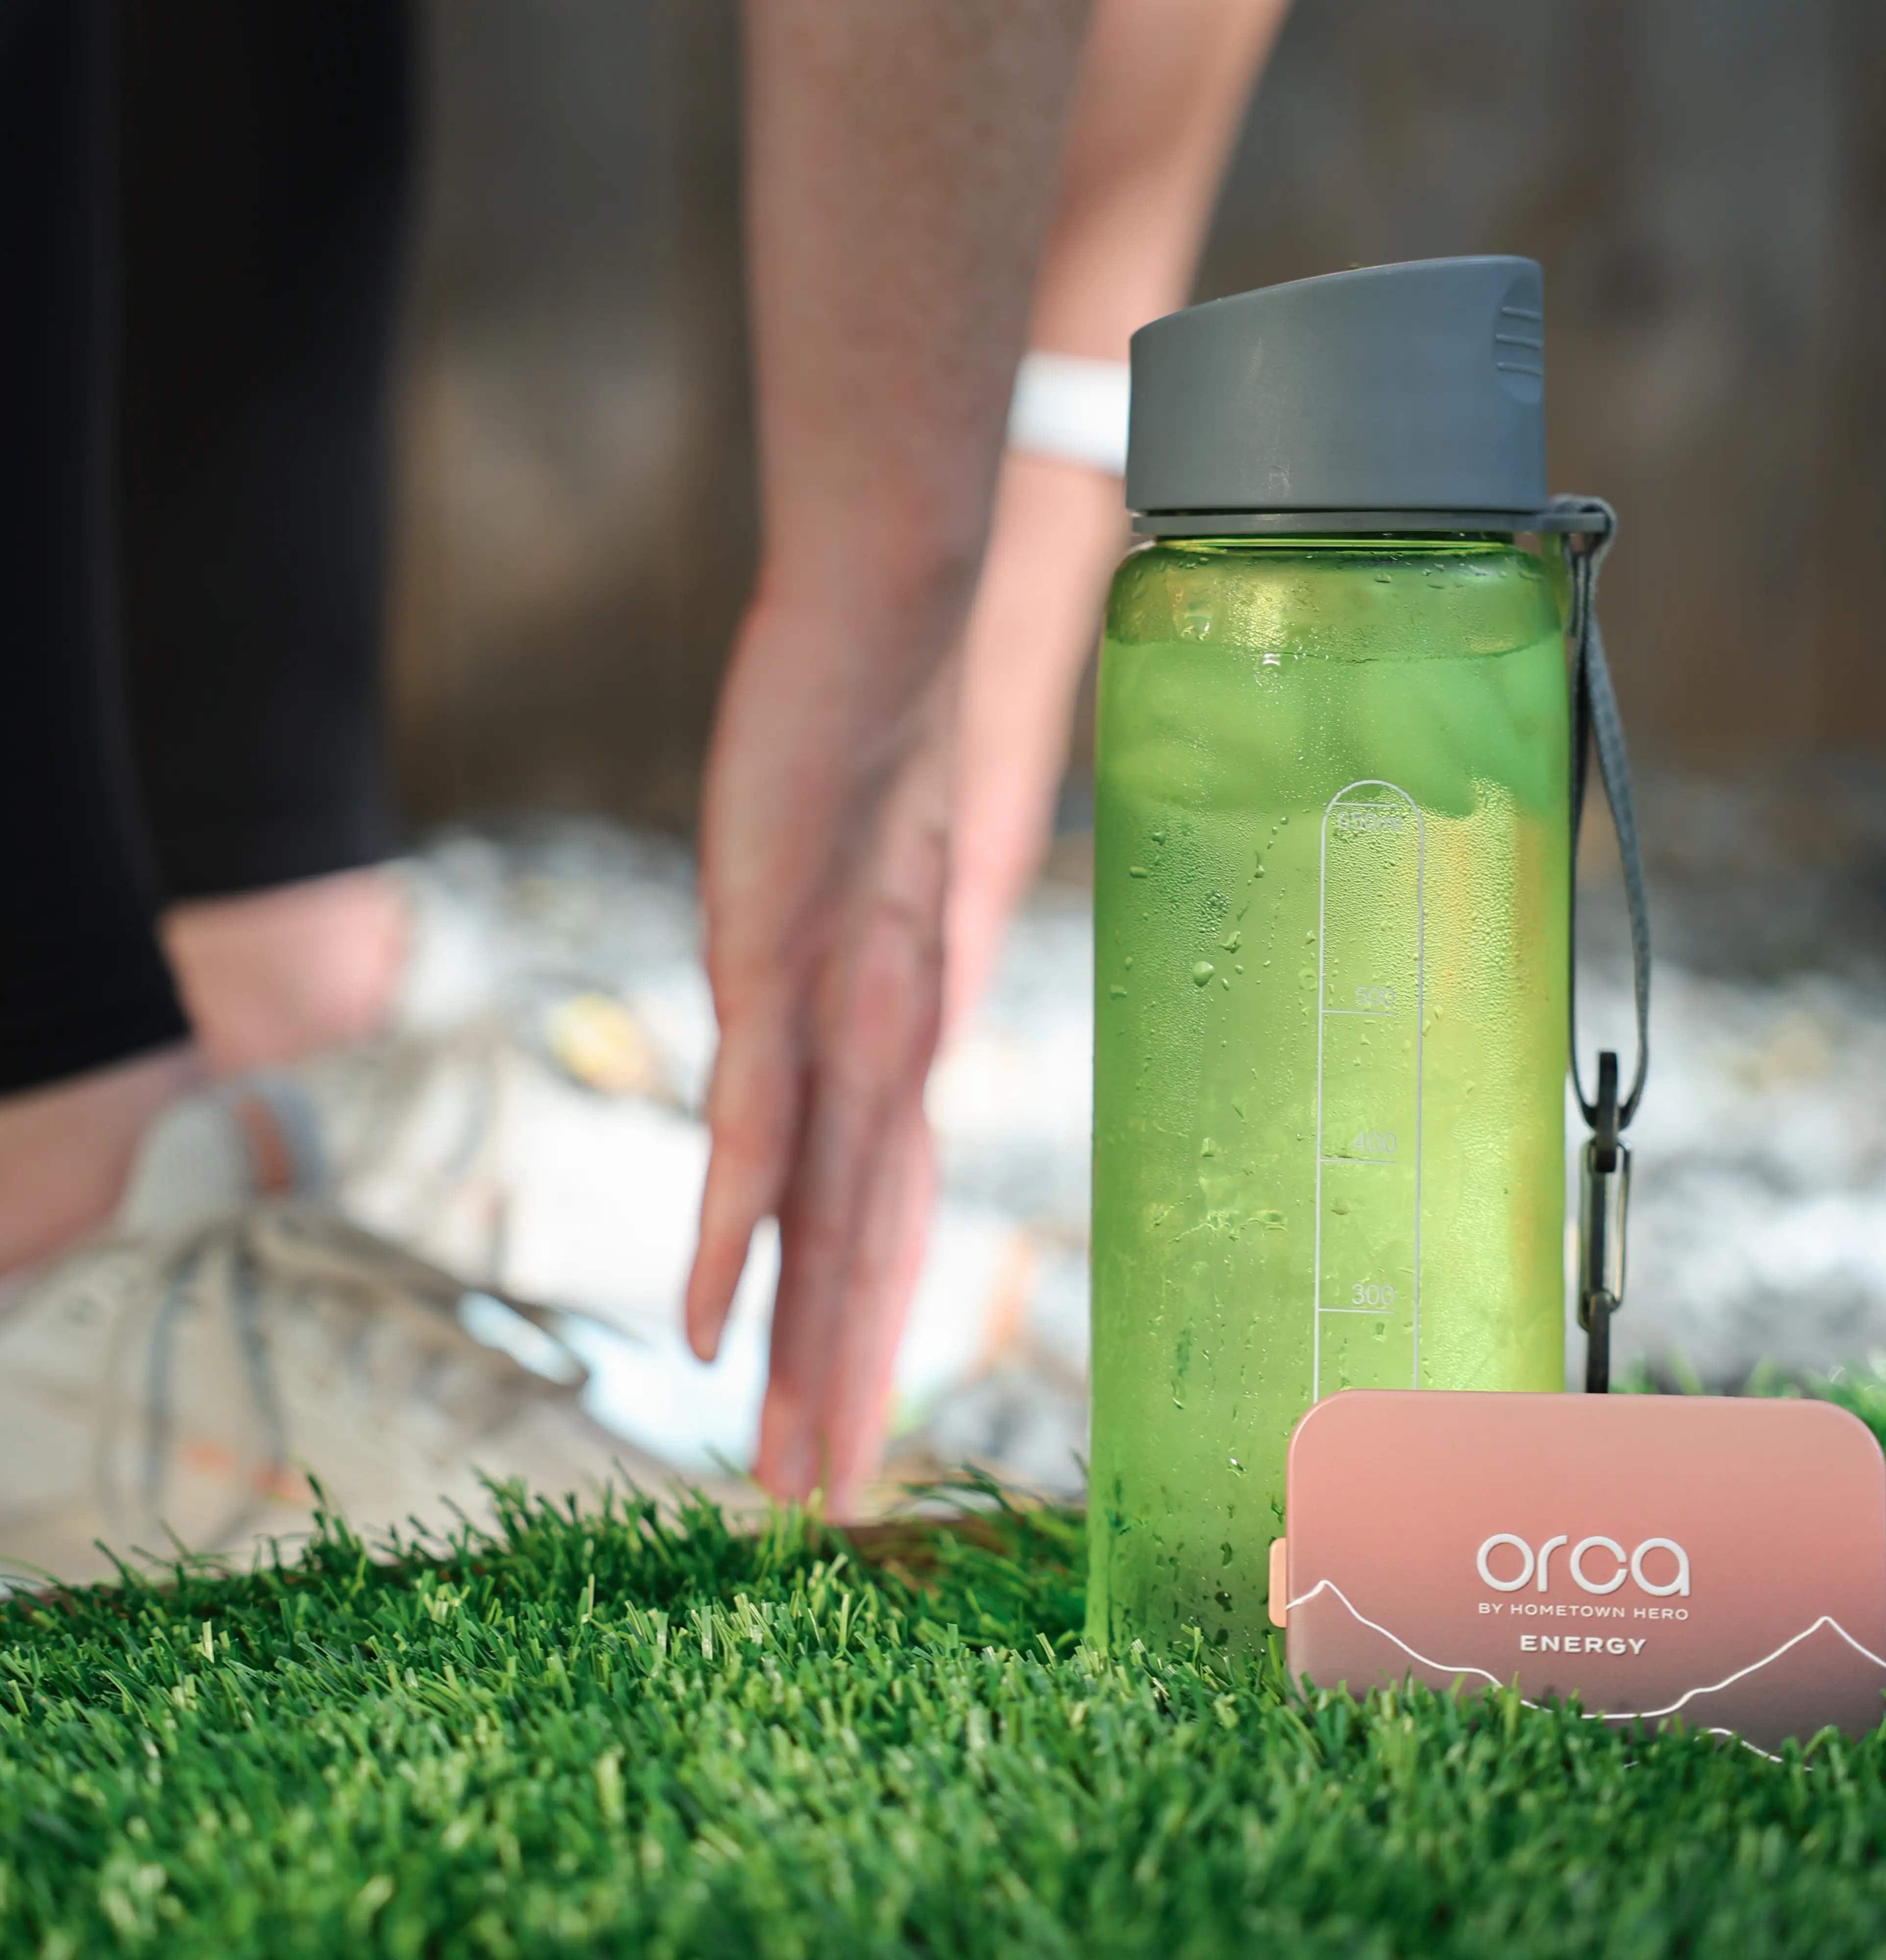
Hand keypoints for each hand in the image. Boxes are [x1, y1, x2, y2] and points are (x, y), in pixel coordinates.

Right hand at [686, 586, 958, 1505]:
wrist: (889, 607)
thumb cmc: (872, 727)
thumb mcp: (862, 864)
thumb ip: (852, 948)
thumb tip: (854, 998)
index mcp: (895, 1025)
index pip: (883, 1203)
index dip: (868, 1318)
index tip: (855, 1417)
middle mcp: (874, 1038)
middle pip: (863, 1237)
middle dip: (844, 1373)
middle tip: (833, 1503)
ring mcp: (827, 1007)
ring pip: (822, 1214)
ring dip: (801, 1346)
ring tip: (789, 1468)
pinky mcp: (773, 963)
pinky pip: (752, 1122)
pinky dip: (727, 1231)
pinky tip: (702, 1322)